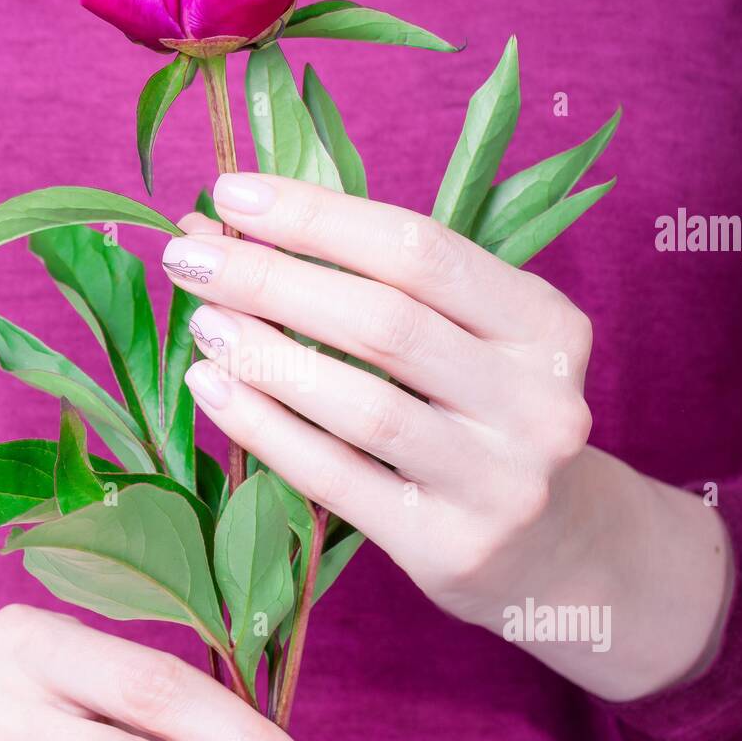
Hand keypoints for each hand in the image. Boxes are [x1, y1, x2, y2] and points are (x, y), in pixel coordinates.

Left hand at [166, 172, 730, 701]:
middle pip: (385, 322)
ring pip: (362, 403)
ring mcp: (500, 481)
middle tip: (189, 252)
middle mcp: (538, 401)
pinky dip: (264, 428)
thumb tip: (240, 225)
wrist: (552, 550)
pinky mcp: (451, 547)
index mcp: (547, 326)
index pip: (420, 251)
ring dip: (265, 352)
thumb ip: (388, 290)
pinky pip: (337, 478)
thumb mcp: (474, 344)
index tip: (232, 191)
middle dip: (272, 277)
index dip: (317, 217)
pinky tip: (212, 387)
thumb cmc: (485, 422)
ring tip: (202, 320)